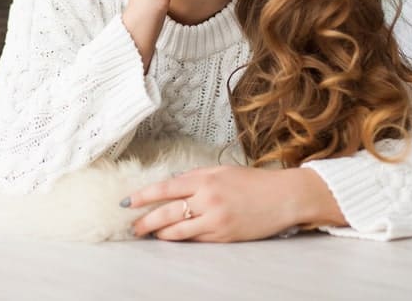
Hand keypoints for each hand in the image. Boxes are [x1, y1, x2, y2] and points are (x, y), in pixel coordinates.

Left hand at [125, 166, 304, 242]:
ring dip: (161, 234)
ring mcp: (216, 220)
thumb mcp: (222, 171)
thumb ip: (196, 177)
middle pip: (167, 213)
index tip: (127, 202)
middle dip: (146, 221)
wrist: (284, 197)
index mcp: (206, 179)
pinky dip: (182, 239)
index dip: (143, 196)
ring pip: (178, 231)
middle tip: (133, 227)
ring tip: (150, 234)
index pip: (165, 188)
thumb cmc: (254, 182)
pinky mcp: (224, 237)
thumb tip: (172, 185)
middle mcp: (209, 199)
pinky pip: (196, 240)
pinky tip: (174, 238)